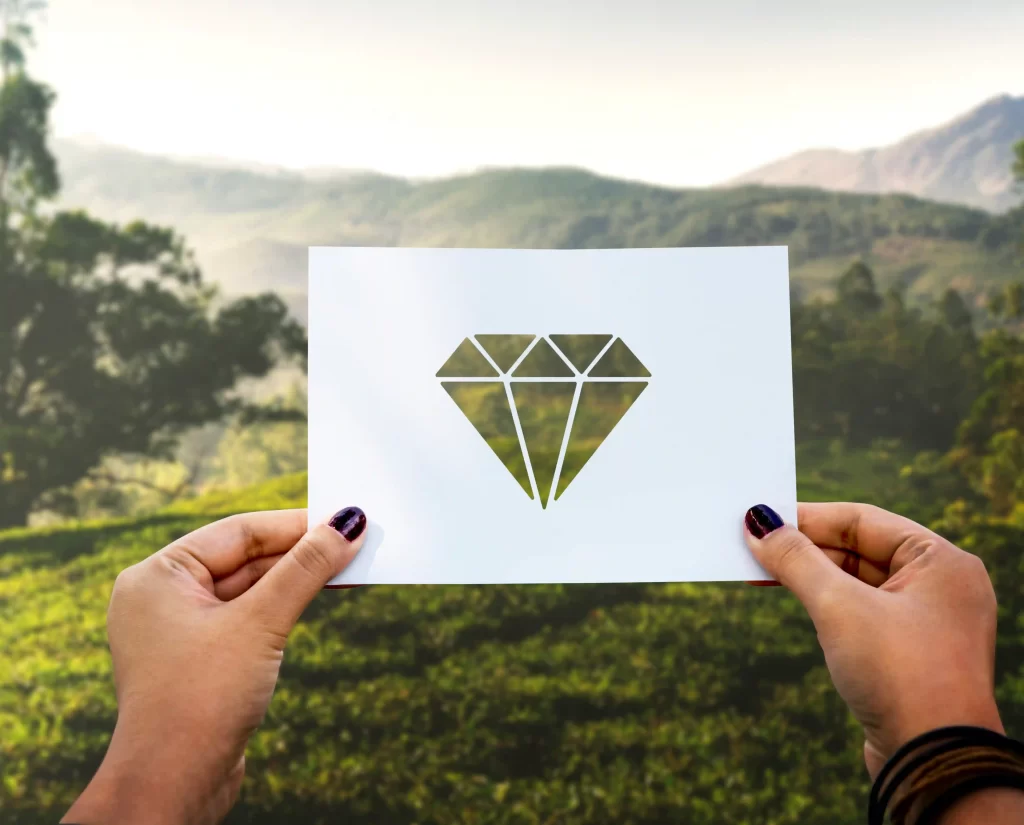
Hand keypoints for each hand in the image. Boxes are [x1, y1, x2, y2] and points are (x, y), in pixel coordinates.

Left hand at [62, 506, 366, 824]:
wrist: (172, 787)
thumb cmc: (200, 700)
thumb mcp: (260, 623)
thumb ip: (305, 569)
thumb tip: (348, 523)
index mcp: (158, 576)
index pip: (238, 532)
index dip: (295, 524)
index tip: (344, 518)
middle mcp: (162, 597)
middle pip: (245, 557)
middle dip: (300, 552)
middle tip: (355, 541)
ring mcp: (180, 630)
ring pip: (250, 588)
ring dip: (296, 580)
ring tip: (348, 566)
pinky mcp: (201, 660)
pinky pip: (247, 617)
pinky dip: (283, 608)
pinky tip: (317, 599)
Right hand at [743, 502, 1001, 776]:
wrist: (933, 763)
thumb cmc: (899, 674)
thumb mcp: (838, 607)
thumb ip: (795, 560)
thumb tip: (757, 523)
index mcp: (942, 561)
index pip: (862, 520)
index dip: (807, 518)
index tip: (759, 519)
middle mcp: (941, 586)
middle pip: (858, 550)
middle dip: (803, 550)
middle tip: (751, 547)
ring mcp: (928, 622)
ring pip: (856, 583)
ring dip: (809, 577)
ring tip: (759, 573)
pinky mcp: (910, 654)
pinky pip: (861, 613)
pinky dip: (825, 605)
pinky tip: (793, 602)